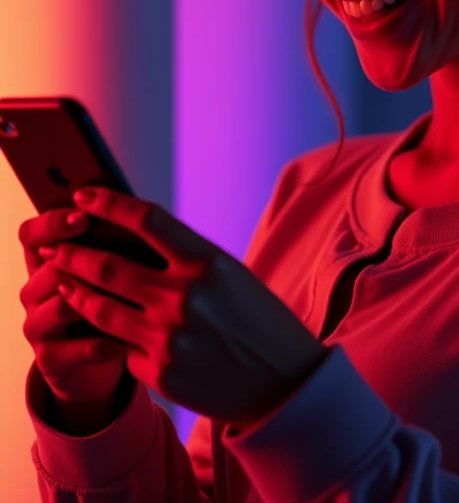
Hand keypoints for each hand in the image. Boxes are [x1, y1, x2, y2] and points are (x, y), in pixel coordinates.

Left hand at [37, 187, 328, 428]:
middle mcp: (184, 298)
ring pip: (101, 310)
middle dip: (73, 253)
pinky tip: (116, 332)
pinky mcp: (160, 374)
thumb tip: (132, 240)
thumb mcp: (229, 274)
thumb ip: (184, 258)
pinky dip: (119, 339)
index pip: (146, 220)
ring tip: (64, 284)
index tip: (84, 194)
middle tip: (53, 246)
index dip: (109, 203)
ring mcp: (168, 339)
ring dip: (76, 293)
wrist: (284, 384)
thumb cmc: (259, 320)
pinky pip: (123, 349)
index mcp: (207, 263)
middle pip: (108, 266)